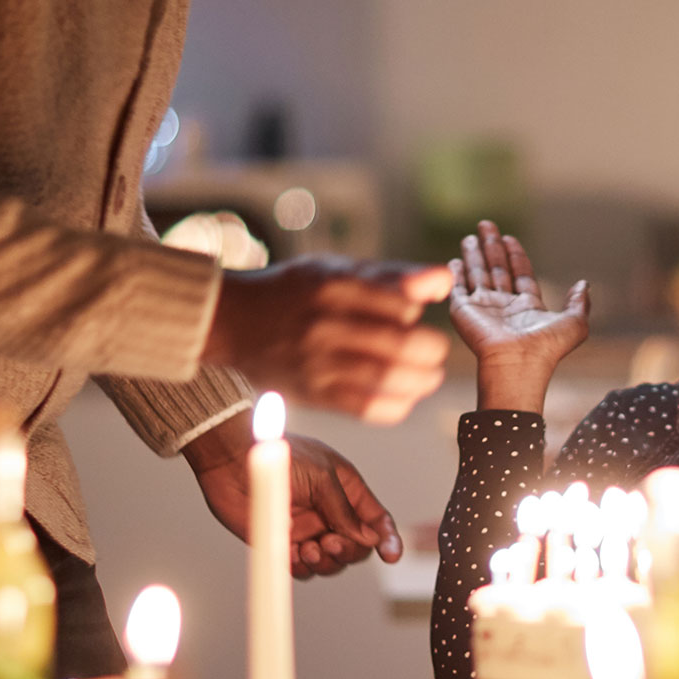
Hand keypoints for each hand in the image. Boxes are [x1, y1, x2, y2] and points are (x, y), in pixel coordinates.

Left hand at [183, 413, 403, 577]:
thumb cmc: (282, 457)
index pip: (375, 520)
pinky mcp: (282, 543)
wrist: (235, 460)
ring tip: (309, 548)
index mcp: (346, 491)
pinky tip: (294, 553)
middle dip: (348, 551)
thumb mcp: (323, 478)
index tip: (391, 556)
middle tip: (330, 543)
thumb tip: (367, 540)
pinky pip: (301, 568)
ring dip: (325, 561)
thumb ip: (345, 511)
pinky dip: (302, 567)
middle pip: (355, 547)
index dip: (387, 539)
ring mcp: (307, 530)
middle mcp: (329, 513)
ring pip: (330, 562)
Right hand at [203, 256, 451, 424]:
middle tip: (434, 350)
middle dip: (431, 349)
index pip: (402, 304)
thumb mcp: (337, 269)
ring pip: (391, 379)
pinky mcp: (315, 395)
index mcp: (335, 288)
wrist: (234, 323)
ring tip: (428, 375)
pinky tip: (404, 395)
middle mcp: (327, 326)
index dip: (417, 309)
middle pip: (403, 344)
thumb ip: (392, 276)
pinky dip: (398, 405)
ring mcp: (319, 364)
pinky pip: (369, 408)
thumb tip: (445, 281)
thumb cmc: (295, 291)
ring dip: (422, 380)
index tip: (413, 312)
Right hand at [448, 220, 588, 412]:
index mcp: (527, 307)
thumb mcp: (574, 323)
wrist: (516, 363)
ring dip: (474, 254)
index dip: (516, 255)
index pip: (520, 274)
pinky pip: (458, 288)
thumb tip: (584, 284)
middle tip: (487, 224)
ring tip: (472, 235)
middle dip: (493, 246)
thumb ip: (579, 302)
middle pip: (497, 269)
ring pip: (478, 274)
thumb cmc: (546, 347)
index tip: (511, 237)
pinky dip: (456, 274)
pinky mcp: (464, 311)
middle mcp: (504, 306)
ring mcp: (482, 308)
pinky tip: (455, 260)